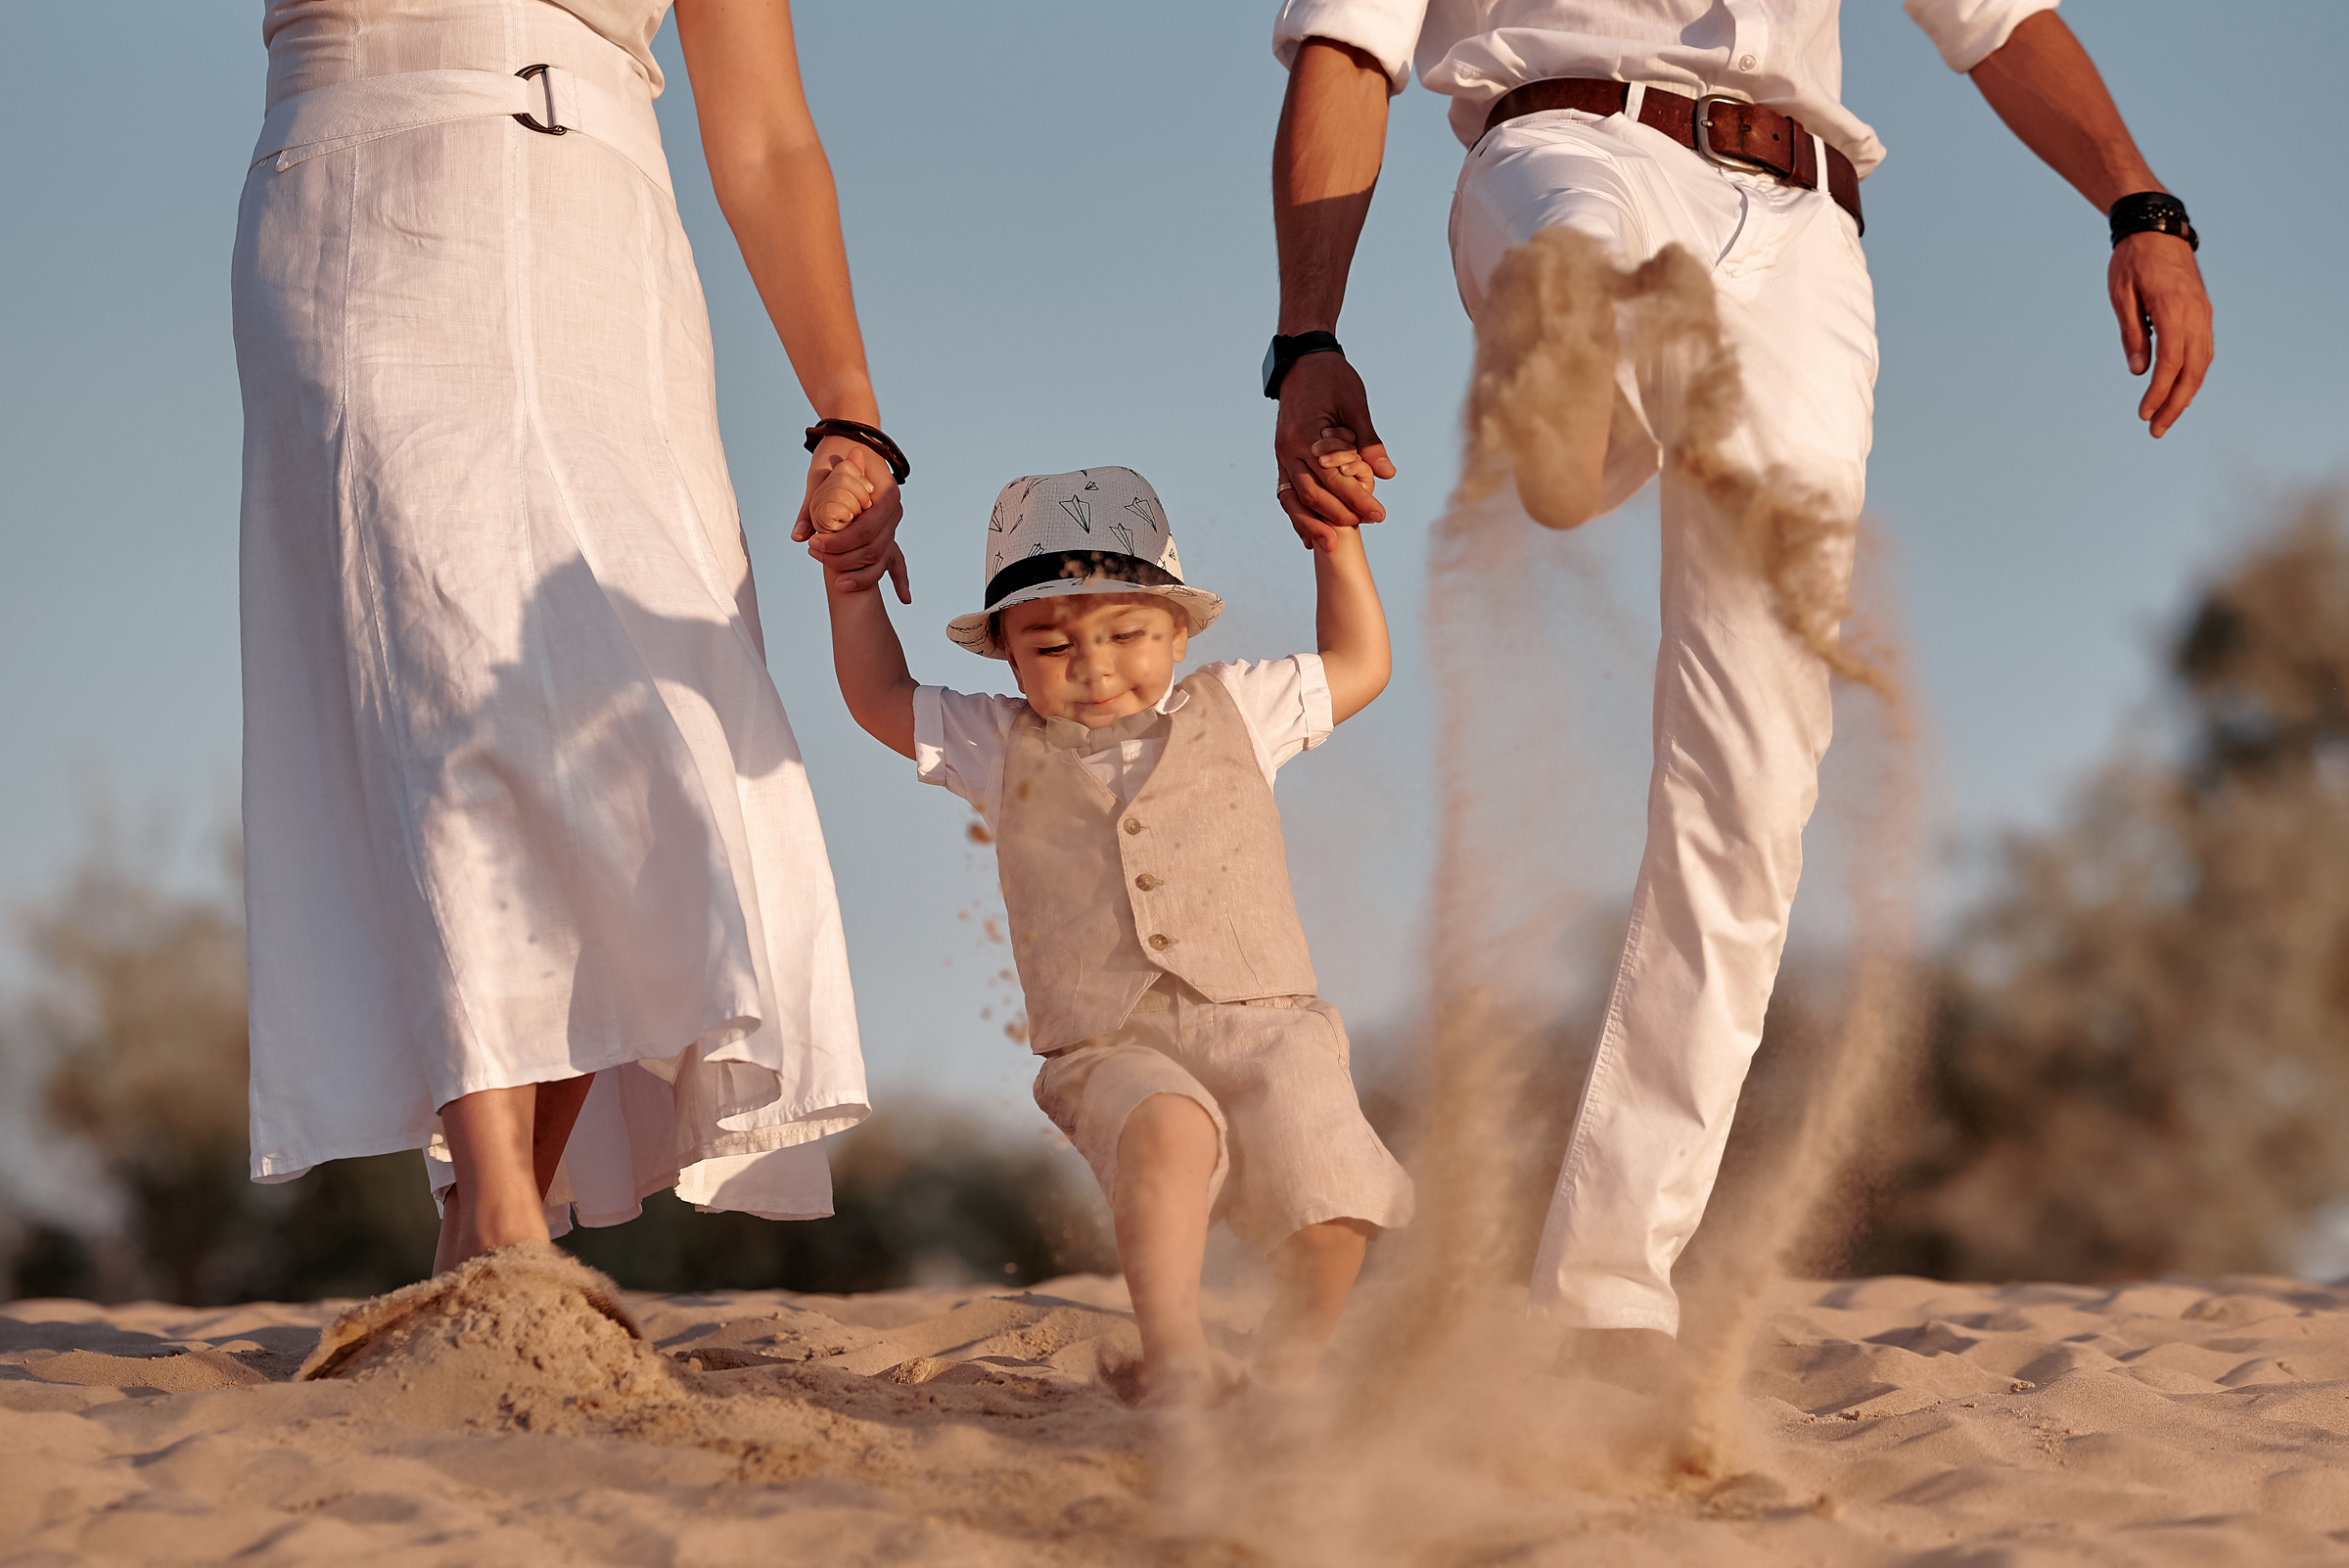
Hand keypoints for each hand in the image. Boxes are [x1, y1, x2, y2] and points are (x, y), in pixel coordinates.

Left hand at [795, 437, 908, 601]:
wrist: (853, 440)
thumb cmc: (836, 455)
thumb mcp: (819, 478)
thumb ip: (811, 509)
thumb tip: (799, 537)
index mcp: (885, 496)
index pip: (866, 530)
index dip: (841, 543)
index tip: (815, 545)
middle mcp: (894, 512)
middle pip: (874, 548)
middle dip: (844, 558)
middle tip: (815, 555)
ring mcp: (893, 524)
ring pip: (882, 558)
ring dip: (861, 574)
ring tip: (838, 585)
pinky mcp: (888, 532)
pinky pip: (897, 559)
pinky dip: (901, 579)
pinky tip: (904, 599)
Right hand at [1274, 353, 1394, 547]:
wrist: (1302, 359)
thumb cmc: (1332, 378)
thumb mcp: (1356, 405)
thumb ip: (1368, 442)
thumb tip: (1387, 473)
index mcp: (1307, 434)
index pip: (1334, 478)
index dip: (1357, 499)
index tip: (1379, 513)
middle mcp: (1288, 448)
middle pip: (1313, 494)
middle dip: (1339, 515)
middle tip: (1367, 525)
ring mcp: (1281, 454)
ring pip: (1293, 499)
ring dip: (1312, 524)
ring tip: (1330, 546)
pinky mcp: (1281, 457)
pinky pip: (1286, 492)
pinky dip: (1297, 514)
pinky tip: (1308, 535)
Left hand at [2108, 230, 2211, 438]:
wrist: (2157, 229)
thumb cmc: (2133, 260)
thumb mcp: (2121, 296)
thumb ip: (2132, 334)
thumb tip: (2139, 371)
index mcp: (2174, 309)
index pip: (2170, 362)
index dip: (2159, 392)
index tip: (2144, 414)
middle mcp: (2196, 314)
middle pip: (2192, 370)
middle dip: (2175, 404)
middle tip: (2156, 430)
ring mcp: (2204, 313)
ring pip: (2202, 363)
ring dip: (2186, 393)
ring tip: (2166, 418)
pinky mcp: (2203, 312)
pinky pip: (2203, 350)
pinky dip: (2193, 374)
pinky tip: (2179, 390)